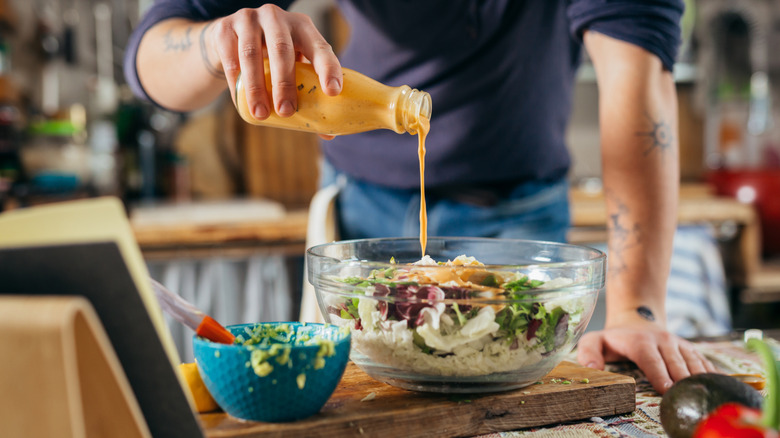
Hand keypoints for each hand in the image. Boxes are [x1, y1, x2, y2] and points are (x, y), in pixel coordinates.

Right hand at [207, 4, 342, 118]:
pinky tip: (241, 102)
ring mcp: (248, 19)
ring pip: (251, 54)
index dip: (328, 68)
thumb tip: (329, 134)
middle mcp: (276, 17)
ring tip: (261, 114)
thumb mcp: (293, 67)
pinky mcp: (224, 28)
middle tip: (286, 112)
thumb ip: (308, 93)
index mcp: (302, 27)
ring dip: (257, 87)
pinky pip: (230, 58)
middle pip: (282, 49)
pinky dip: (237, 83)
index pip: (320, 47)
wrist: (231, 39)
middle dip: (285, 83)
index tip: (332, 92)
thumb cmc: (272, 58)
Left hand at [577, 319, 718, 393]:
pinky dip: (714, 374)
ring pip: (693, 361)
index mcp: (639, 341)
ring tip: (707, 395)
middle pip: (675, 362)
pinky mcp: (690, 349)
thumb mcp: (594, 340)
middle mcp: (662, 341)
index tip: (667, 389)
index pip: (651, 358)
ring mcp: (679, 344)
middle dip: (682, 380)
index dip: (660, 373)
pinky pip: (704, 361)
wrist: (637, 318)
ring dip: (701, 378)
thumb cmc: (615, 338)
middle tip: (688, 398)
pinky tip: (723, 387)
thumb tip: (591, 368)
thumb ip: (588, 352)